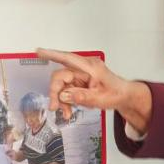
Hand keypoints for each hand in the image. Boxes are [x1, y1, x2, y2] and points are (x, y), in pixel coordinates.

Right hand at [37, 49, 152, 132]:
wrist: (124, 96)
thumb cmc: (116, 93)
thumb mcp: (101, 99)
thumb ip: (82, 97)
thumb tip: (64, 95)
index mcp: (91, 67)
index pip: (68, 58)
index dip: (52, 54)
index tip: (39, 51)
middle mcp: (83, 69)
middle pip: (60, 76)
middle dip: (56, 92)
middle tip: (54, 107)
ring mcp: (80, 75)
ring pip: (61, 85)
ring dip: (61, 100)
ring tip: (67, 113)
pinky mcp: (78, 82)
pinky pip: (66, 90)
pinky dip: (66, 101)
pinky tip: (69, 109)